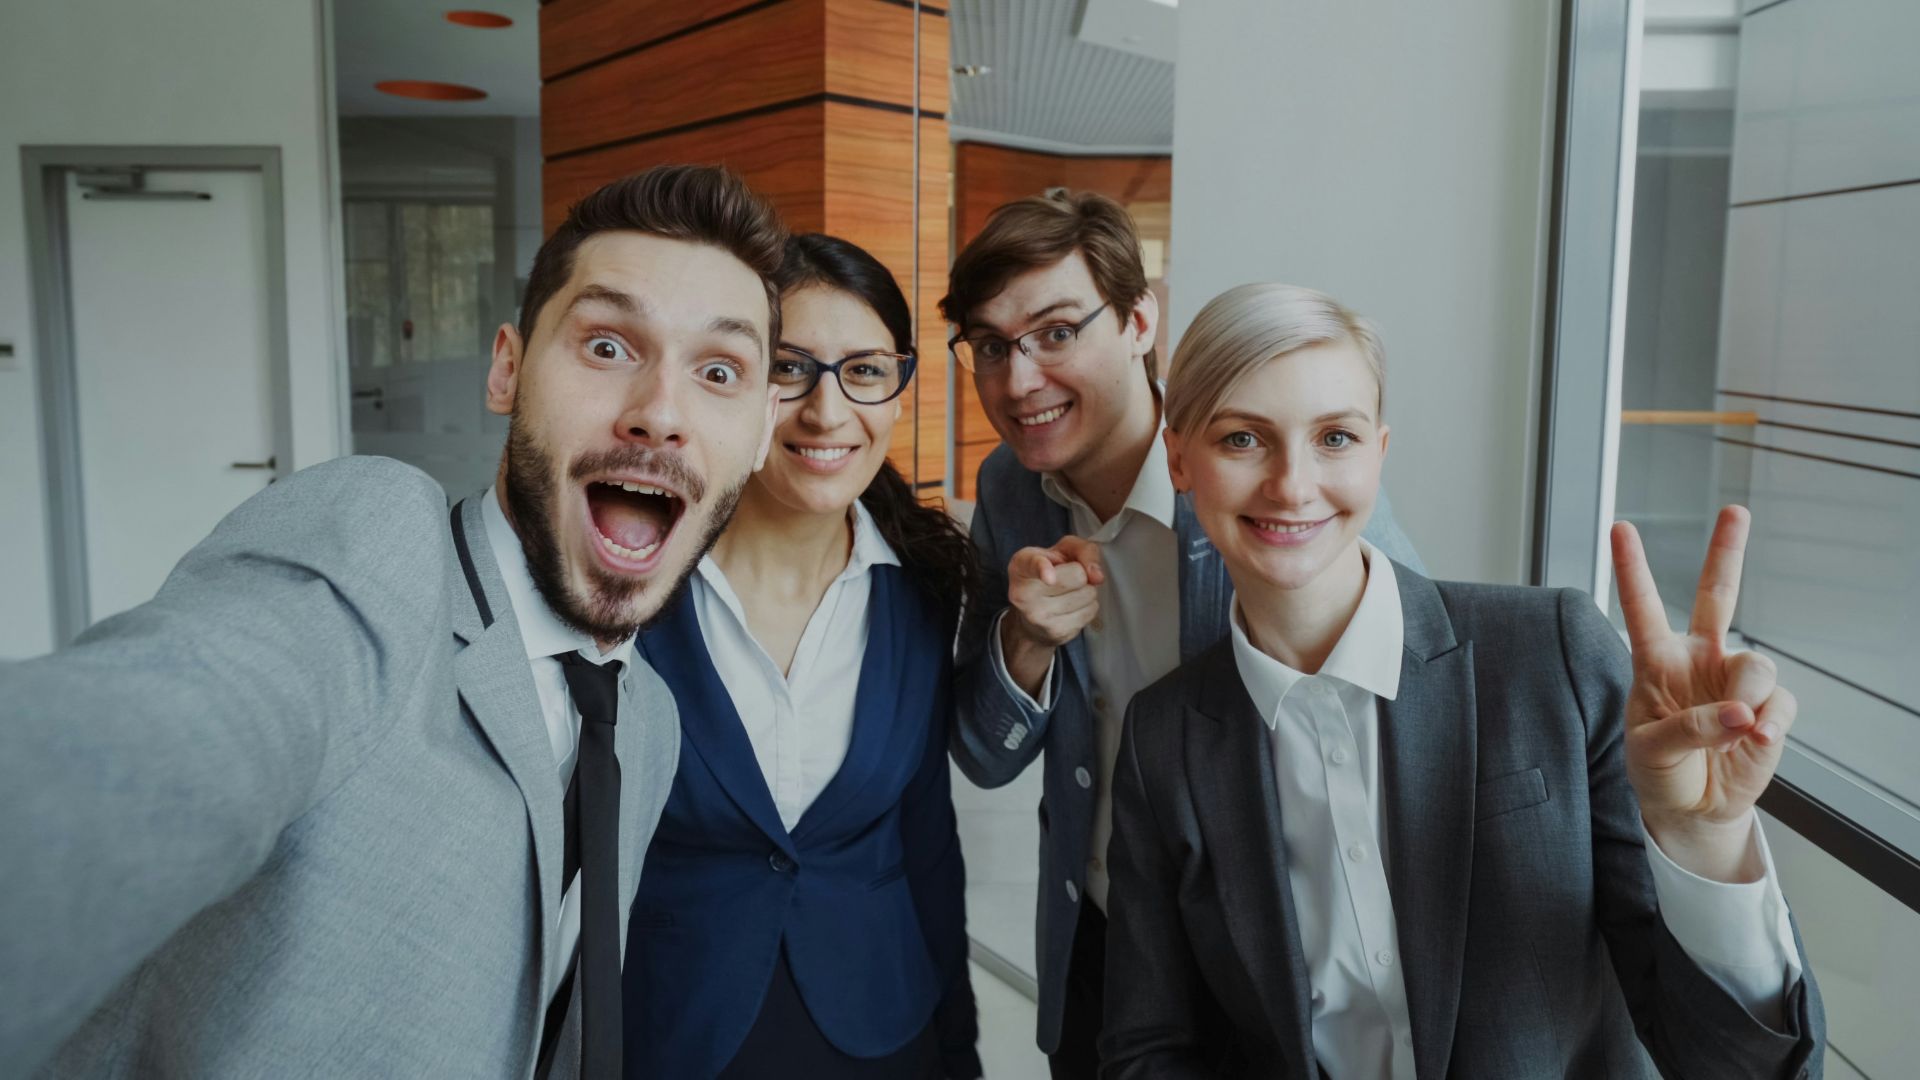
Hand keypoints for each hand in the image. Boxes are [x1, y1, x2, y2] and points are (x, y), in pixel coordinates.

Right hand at [999, 536, 1103, 695]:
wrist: (1029, 617)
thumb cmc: (1045, 576)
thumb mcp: (1057, 551)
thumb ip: (1081, 549)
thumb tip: (1097, 575)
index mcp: (1019, 568)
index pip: (1031, 563)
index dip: (1044, 567)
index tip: (1049, 575)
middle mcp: (1024, 594)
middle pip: (1077, 577)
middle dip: (1081, 574)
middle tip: (1068, 578)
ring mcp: (1040, 618)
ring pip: (1088, 595)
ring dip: (1087, 592)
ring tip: (1069, 593)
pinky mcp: (1057, 634)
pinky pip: (1090, 613)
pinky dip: (1088, 608)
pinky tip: (1071, 607)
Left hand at [1612, 506, 1796, 880]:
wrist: (1691, 808)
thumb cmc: (1658, 770)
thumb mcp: (1651, 751)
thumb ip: (1689, 728)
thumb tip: (1741, 714)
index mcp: (1656, 661)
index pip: (1642, 608)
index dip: (1632, 569)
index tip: (1619, 527)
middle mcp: (1699, 660)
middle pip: (1719, 596)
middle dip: (1727, 552)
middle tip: (1736, 511)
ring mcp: (1736, 681)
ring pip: (1755, 665)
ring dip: (1745, 700)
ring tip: (1734, 732)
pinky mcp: (1770, 709)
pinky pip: (1780, 704)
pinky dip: (1770, 725)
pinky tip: (1757, 742)